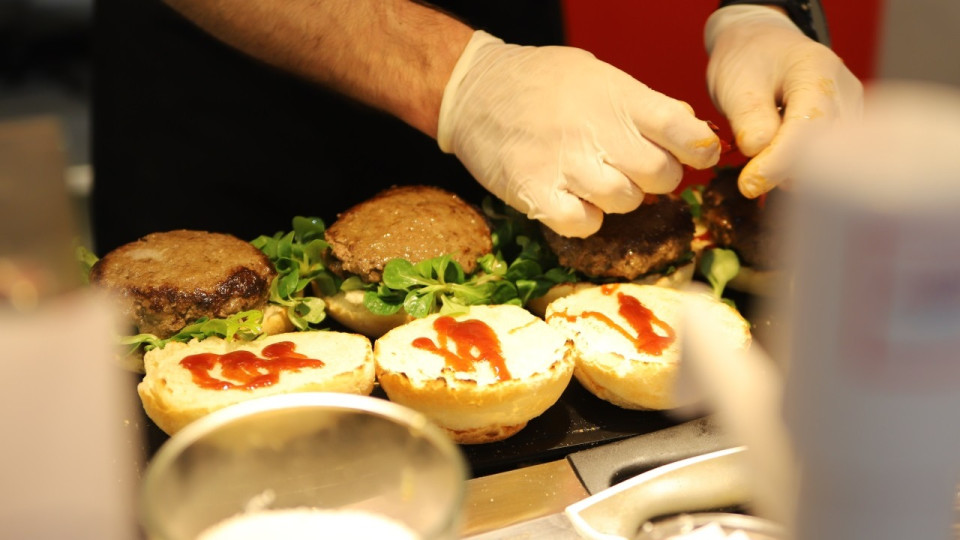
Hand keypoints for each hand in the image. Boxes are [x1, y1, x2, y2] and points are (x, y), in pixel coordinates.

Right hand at [438, 31, 720, 237]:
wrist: (473, 89)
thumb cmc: (540, 81)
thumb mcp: (596, 75)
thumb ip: (641, 103)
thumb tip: (690, 129)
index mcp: (617, 97)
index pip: (682, 130)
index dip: (700, 149)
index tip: (697, 154)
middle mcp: (596, 131)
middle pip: (661, 176)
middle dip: (657, 178)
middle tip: (634, 168)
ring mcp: (565, 165)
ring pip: (626, 202)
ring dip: (620, 197)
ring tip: (595, 179)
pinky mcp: (535, 193)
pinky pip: (584, 224)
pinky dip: (585, 219)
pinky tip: (571, 199)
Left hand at [706, 5, 862, 197]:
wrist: (760, 47)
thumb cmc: (747, 62)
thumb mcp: (735, 85)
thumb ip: (749, 119)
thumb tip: (759, 153)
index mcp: (818, 70)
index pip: (809, 124)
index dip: (780, 160)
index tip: (749, 184)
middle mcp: (845, 90)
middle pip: (829, 147)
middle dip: (787, 170)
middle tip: (750, 175)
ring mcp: (852, 110)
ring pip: (833, 161)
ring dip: (794, 173)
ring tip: (763, 160)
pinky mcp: (847, 129)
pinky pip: (831, 161)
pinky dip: (801, 170)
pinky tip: (779, 159)